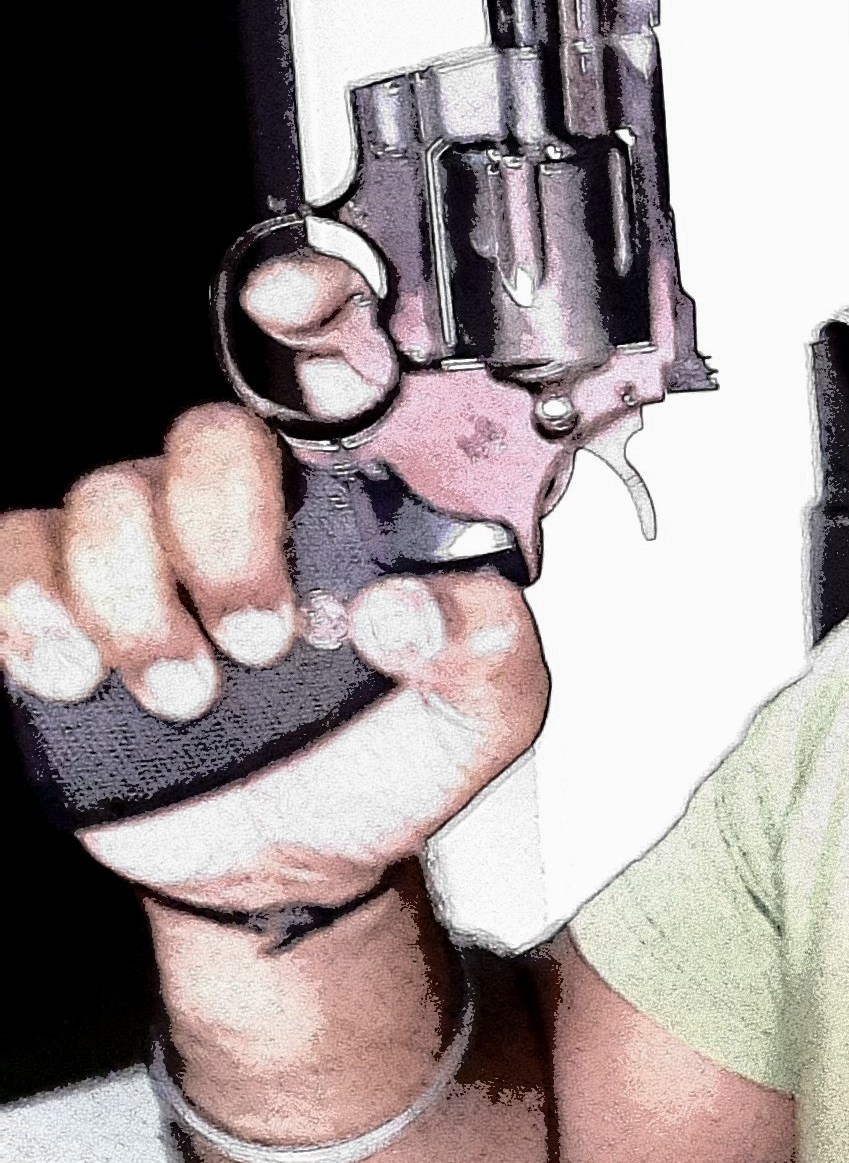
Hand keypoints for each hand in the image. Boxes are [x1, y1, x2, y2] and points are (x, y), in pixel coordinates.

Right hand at [0, 257, 544, 920]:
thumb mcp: (483, 712)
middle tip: (258, 636)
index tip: (295, 298)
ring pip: (103, 498)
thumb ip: (487, 642)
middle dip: (222, 532)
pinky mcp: (60, 611)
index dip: (312, 309)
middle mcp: (242, 510)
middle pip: (207, 440)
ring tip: (185, 690)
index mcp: (351, 507)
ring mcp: (146, 554)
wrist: (293, 864)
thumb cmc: (384, 763)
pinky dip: (29, 606)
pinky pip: (11, 558)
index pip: (329, 373)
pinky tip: (75, 671)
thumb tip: (410, 606)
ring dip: (137, 599)